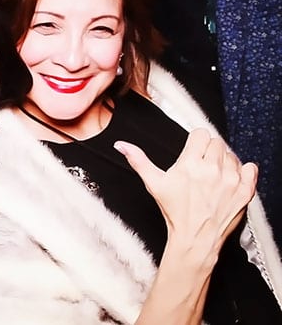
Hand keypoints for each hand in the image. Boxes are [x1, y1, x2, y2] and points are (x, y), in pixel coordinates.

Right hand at [116, 129, 256, 260]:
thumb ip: (138, 160)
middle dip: (209, 150)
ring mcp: (231, 180)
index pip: (201, 134)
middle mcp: (212, 169)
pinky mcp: (245, 191)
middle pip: (217, 142)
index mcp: (190, 164)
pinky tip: (231, 178)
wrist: (196, 238)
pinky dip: (244, 170)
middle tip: (202, 165)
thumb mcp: (153, 184)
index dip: (196, 141)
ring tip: (214, 175)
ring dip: (225, 160)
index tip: (193, 151)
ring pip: (232, 154)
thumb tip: (122, 145)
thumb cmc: (175, 212)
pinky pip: (251, 168)